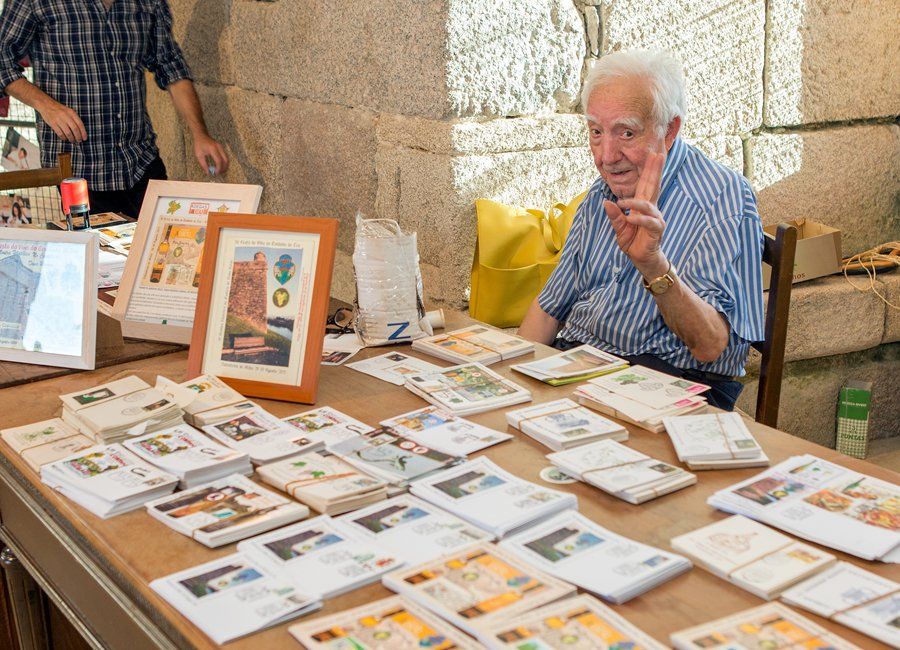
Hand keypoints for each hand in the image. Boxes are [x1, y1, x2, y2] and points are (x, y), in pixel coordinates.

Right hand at [38, 99, 86, 141]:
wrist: (46, 104)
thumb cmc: (59, 109)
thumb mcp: (69, 111)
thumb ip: (75, 119)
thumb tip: (81, 131)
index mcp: (71, 112)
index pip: (80, 124)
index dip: (83, 132)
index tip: (84, 138)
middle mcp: (66, 116)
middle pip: (75, 129)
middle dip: (78, 137)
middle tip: (79, 141)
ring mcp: (58, 119)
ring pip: (68, 132)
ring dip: (71, 138)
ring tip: (72, 140)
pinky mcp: (52, 123)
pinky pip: (60, 133)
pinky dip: (63, 137)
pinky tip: (65, 138)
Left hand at [192, 133, 228, 175]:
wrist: (201, 135)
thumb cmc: (199, 144)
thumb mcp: (199, 155)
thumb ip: (203, 164)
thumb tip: (208, 172)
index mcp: (212, 149)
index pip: (218, 161)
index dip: (218, 168)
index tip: (216, 173)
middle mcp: (219, 147)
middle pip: (225, 160)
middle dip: (224, 168)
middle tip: (220, 173)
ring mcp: (221, 147)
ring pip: (227, 159)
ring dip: (225, 166)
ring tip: (220, 171)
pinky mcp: (222, 148)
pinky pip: (225, 157)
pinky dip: (224, 162)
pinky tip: (220, 166)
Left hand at [604, 144, 667, 275]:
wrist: (642, 259)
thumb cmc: (633, 242)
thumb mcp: (620, 228)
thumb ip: (615, 216)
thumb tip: (606, 202)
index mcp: (642, 206)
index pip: (646, 184)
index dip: (649, 170)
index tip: (653, 155)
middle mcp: (651, 209)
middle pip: (653, 186)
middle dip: (655, 171)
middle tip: (659, 155)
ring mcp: (655, 219)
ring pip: (649, 205)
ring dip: (636, 202)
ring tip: (622, 203)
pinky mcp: (656, 230)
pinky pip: (649, 222)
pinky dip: (639, 219)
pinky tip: (630, 218)